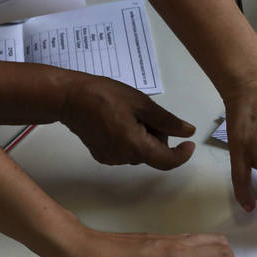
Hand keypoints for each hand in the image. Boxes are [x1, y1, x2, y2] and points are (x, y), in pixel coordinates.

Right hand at [61, 74, 195, 169]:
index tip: (189, 143)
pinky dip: (130, 139)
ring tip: (128, 114)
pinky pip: (126, 150)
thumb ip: (167, 121)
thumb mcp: (142, 104)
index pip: (167, 161)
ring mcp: (111, 159)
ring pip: (141, 151)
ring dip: (143, 136)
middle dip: (157, 135)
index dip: (182, 154)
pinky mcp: (102, 155)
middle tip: (144, 112)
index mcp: (136, 147)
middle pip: (154, 153)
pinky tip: (118, 121)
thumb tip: (188, 133)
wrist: (68, 98)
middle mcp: (123, 159)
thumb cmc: (105, 96)